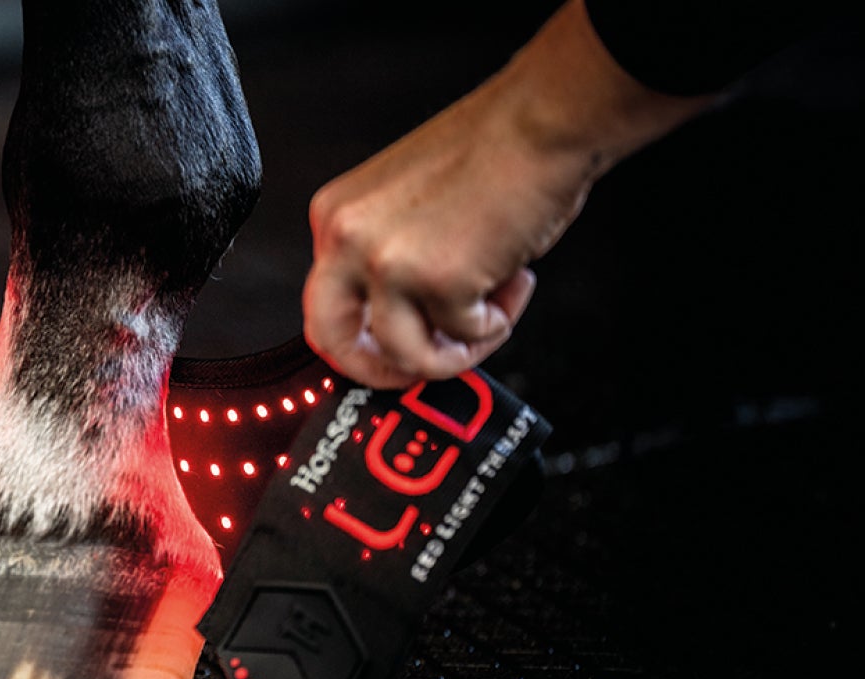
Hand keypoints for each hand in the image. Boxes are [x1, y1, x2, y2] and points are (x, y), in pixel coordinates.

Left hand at [299, 91, 569, 389]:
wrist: (542, 121)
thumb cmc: (492, 152)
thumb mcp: (403, 206)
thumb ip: (384, 258)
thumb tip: (397, 322)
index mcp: (335, 216)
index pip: (322, 304)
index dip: (364, 335)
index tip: (398, 343)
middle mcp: (347, 237)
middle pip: (333, 341)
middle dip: (380, 370)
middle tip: (427, 363)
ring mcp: (387, 261)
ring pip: (404, 353)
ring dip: (457, 348)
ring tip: (494, 310)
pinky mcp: (439, 279)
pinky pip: (464, 336)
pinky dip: (497, 322)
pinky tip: (515, 279)